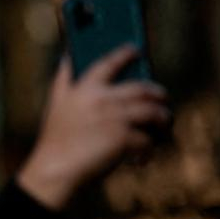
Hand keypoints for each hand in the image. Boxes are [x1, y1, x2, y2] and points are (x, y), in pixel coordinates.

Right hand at [16, 48, 169, 209]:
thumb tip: (68, 54)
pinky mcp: (124, 138)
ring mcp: (115, 118)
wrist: (55, 168)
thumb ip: (63, 78)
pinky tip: (142, 157)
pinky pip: (147, 140)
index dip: (124, 53)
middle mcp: (102, 99)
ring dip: (163, 118)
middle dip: (157, 92)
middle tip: (162, 98)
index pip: (108, 63)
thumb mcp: (55, 103)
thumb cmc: (56, 139)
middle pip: (142, 88)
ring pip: (153, 112)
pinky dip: (148, 149)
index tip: (136, 50)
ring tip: (164, 124)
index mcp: (85, 88)